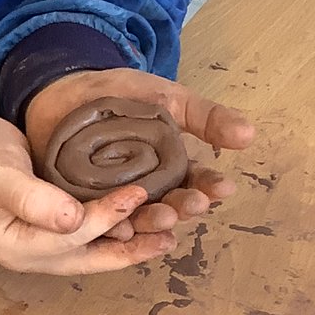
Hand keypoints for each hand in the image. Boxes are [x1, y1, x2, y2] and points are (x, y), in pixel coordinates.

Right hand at [0, 114, 175, 275]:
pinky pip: (91, 235)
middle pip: (90, 257)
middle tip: (170, 237)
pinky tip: (143, 221)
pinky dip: (118, 229)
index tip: (136, 193)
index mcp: (16, 248)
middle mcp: (34, 254)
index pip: (70, 238)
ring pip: (95, 250)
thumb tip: (72, 220)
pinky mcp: (54, 226)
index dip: (106, 217)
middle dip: (131, 249)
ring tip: (168, 235)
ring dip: (131, 243)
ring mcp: (44, 243)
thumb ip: (31, 197)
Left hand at [25, 68, 254, 240]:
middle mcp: (145, 189)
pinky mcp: (79, 202)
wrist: (65, 87)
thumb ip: (206, 116)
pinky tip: (121, 227)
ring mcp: (113, 198)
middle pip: (168, 206)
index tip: (222, 188)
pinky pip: (96, 218)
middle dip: (183, 207)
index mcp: (170, 169)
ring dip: (152, 221)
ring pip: (136, 217)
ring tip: (164, 217)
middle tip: (193, 205)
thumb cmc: (122, 95)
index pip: (195, 183)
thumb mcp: (169, 100)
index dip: (209, 187)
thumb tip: (248, 135)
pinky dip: (109, 224)